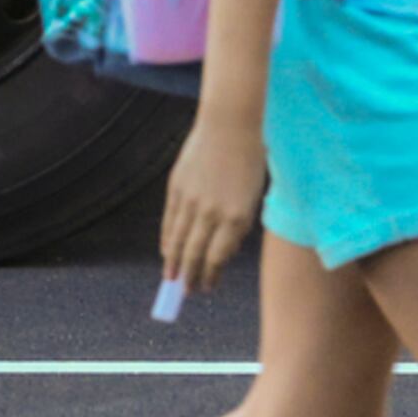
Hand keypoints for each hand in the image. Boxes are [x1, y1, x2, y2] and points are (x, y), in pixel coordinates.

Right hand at [160, 111, 266, 296]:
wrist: (230, 124)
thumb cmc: (248, 161)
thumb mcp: (251, 197)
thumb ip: (238, 226)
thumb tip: (221, 253)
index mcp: (236, 217)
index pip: (217, 258)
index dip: (210, 276)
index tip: (208, 287)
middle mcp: (212, 212)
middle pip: (195, 254)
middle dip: (190, 276)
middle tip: (186, 292)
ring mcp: (191, 200)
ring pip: (179, 240)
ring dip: (174, 263)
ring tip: (171, 278)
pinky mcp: (176, 187)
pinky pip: (170, 221)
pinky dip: (167, 239)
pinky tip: (166, 252)